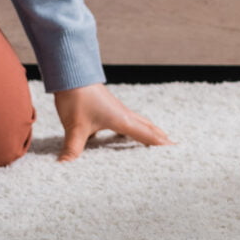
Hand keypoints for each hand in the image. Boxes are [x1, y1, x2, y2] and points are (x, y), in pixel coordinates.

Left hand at [54, 84, 173, 161]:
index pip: (147, 135)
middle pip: (147, 127)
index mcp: (121, 120)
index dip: (161, 143)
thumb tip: (64, 167)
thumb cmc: (77, 98)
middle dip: (159, 137)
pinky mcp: (107, 107)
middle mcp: (123, 114)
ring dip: (147, 130)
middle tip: (171, 145)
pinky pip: (124, 120)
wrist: (71, 73)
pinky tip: (120, 134)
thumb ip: (72, 149)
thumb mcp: (74, 127)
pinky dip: (130, 127)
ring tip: (153, 139)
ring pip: (137, 122)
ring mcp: (116, 109)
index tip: (176, 148)